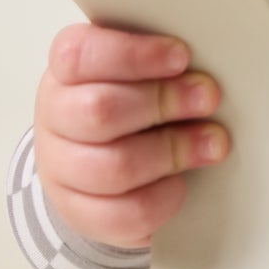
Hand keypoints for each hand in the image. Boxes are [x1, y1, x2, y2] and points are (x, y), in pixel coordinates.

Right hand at [34, 23, 230, 248]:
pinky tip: (182, 181)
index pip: (80, 55)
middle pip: (99, 111)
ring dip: (173, 152)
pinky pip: (125, 212)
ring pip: (114, 167)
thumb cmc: (130, 104)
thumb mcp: (140, 71)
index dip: (133, 56)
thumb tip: (208, 63)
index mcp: (67, 72)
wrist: (101, 164)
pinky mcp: (80, 212)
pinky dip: (164, 197)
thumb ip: (163, 61)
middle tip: (208, 97)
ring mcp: (62, 168)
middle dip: (164, 102)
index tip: (182, 56)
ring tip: (212, 142)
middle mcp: (56, 117)